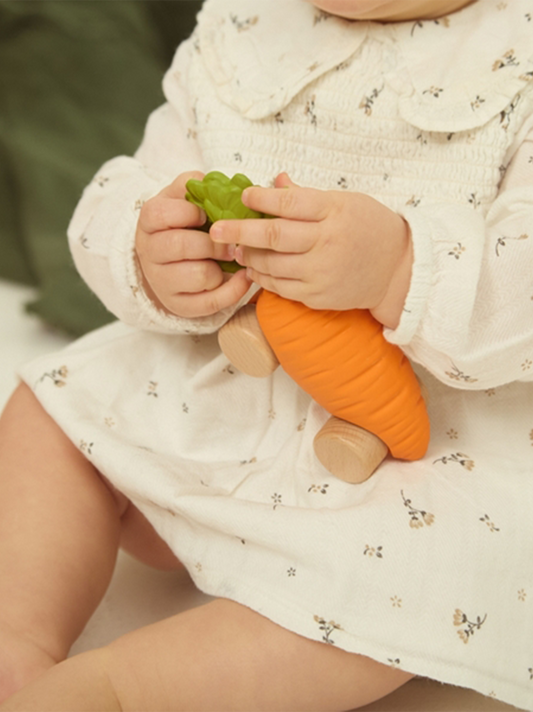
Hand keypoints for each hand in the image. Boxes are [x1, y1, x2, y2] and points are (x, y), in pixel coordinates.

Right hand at [135, 172, 250, 317]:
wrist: (168, 261)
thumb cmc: (182, 224)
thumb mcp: (182, 199)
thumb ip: (195, 186)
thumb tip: (215, 182)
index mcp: (149, 221)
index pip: (164, 214)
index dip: (192, 213)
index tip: (207, 215)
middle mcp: (150, 252)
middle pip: (183, 245)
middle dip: (215, 243)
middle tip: (230, 242)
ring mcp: (162, 282)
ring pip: (199, 275)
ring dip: (221, 267)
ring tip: (228, 260)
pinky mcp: (179, 305)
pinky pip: (211, 302)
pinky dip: (233, 290)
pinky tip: (242, 277)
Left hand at [210, 173, 411, 327]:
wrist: (397, 270)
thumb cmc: (370, 228)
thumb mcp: (344, 202)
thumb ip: (306, 195)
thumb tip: (273, 181)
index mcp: (334, 212)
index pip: (289, 202)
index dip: (261, 199)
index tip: (243, 196)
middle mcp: (327, 243)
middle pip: (273, 235)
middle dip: (238, 231)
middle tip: (215, 229)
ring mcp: (321, 272)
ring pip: (271, 265)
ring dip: (248, 256)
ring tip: (235, 248)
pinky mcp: (318, 296)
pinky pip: (280, 287)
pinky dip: (262, 278)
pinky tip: (254, 268)